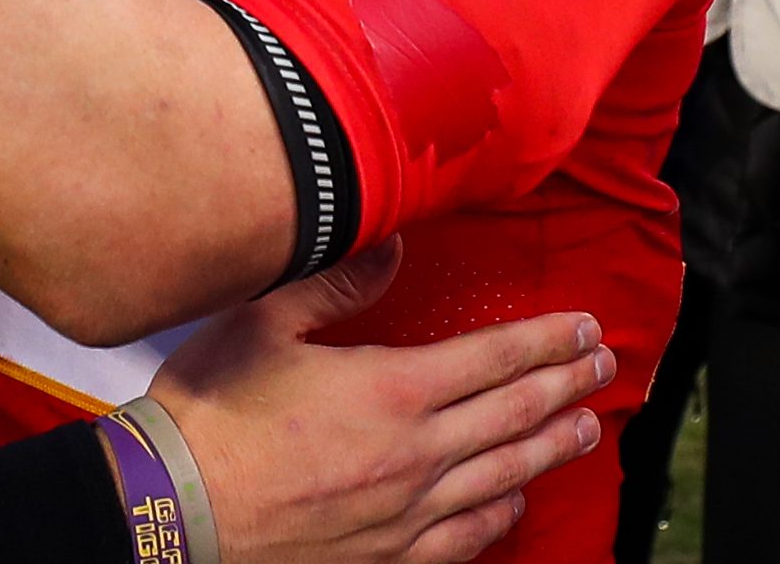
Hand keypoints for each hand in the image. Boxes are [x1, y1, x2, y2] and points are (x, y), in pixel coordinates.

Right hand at [152, 240, 610, 563]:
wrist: (177, 509)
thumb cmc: (211, 413)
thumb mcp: (262, 322)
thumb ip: (335, 284)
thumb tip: (392, 246)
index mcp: (391, 390)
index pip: (493, 358)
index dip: (546, 340)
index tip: (584, 326)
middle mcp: (415, 453)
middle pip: (514, 415)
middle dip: (565, 386)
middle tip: (602, 368)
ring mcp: (406, 512)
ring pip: (503, 475)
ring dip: (551, 447)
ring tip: (584, 427)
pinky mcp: (387, 554)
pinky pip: (466, 537)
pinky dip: (502, 514)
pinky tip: (516, 501)